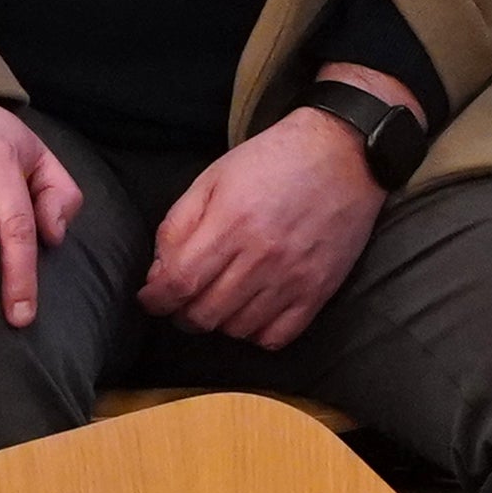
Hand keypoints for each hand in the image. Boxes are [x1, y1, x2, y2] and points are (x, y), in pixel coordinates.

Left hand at [135, 67, 411, 347]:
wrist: (342, 155)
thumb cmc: (271, 162)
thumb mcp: (212, 179)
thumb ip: (178, 224)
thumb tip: (159, 272)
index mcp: (230, 222)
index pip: (180, 282)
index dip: (156, 299)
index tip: (149, 299)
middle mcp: (262, 256)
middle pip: (206, 313)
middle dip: (181, 314)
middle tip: (179, 303)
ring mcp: (293, 277)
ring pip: (239, 329)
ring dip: (217, 324)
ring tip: (213, 304)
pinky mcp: (319, 290)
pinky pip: (279, 336)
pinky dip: (255, 335)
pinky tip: (248, 315)